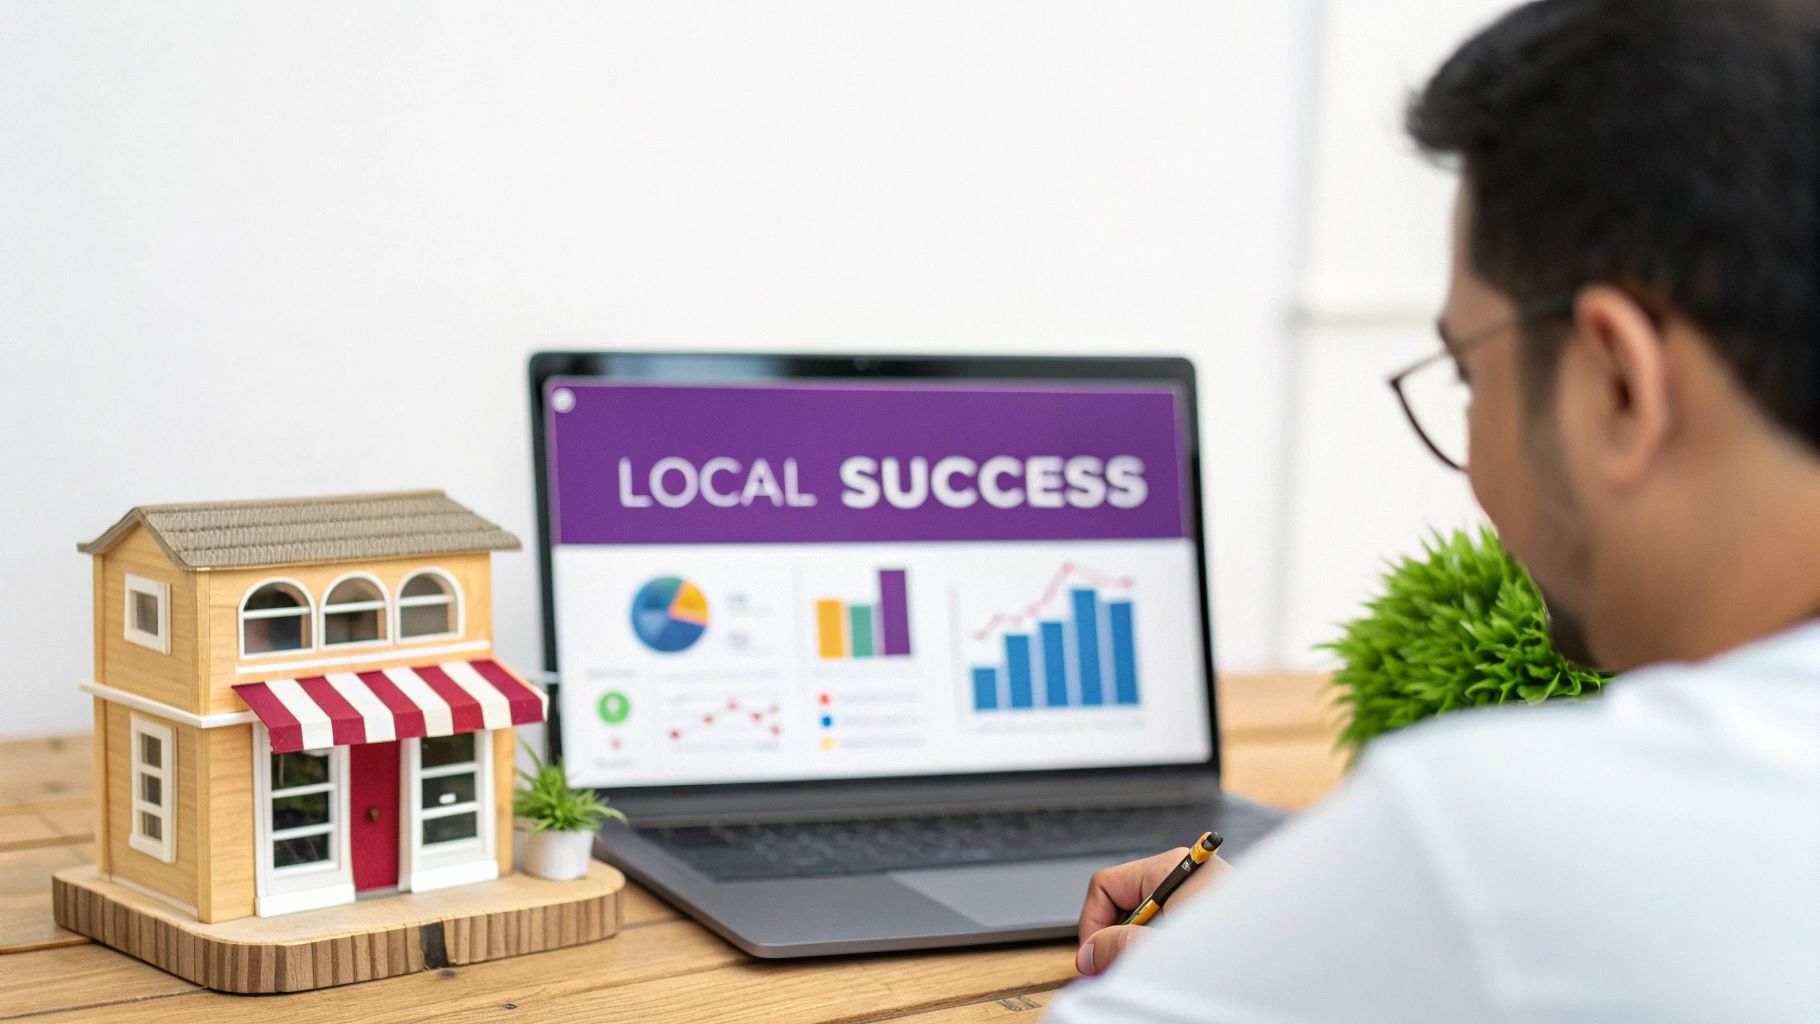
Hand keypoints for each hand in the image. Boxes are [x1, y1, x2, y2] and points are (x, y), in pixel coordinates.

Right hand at [1075, 847, 1230, 975]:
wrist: (1294, 965)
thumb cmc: (1236, 951)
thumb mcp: (1159, 948)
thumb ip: (1117, 946)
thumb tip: (1090, 951)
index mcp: (1171, 868)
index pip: (1106, 885)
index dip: (1092, 923)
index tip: (1093, 959)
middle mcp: (1187, 874)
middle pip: (1127, 901)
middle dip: (1117, 938)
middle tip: (1118, 972)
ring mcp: (1204, 893)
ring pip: (1150, 918)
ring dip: (1142, 946)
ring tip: (1151, 972)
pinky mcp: (1218, 913)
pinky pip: (1174, 925)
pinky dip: (1165, 948)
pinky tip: (1174, 967)